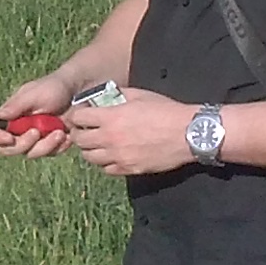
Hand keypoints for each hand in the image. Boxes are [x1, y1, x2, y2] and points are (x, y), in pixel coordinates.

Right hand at [0, 75, 74, 158]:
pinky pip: (48, 154)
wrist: (77, 94)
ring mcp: (32, 138)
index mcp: (8, 115)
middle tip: (37, 132)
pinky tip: (66, 135)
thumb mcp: (34, 94)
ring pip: (31, 153)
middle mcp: (17, 129)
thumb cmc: (53, 88)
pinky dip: (58, 147)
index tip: (10, 138)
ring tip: (60, 132)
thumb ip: (16, 106)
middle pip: (8, 149)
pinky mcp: (47, 144)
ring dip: (46, 145)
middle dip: (24, 144)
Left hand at [64, 87, 196, 176]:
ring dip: (90, 149)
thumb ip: (118, 96)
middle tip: (86, 129)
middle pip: (79, 140)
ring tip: (98, 143)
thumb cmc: (166, 110)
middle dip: (79, 133)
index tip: (81, 114)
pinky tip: (113, 155)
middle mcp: (110, 138)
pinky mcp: (129, 169)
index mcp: (111, 117)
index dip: (76, 115)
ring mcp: (119, 156)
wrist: (188, 133)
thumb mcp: (140, 95)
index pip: (77, 118)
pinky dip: (106, 163)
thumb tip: (104, 97)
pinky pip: (107, 169)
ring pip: (89, 158)